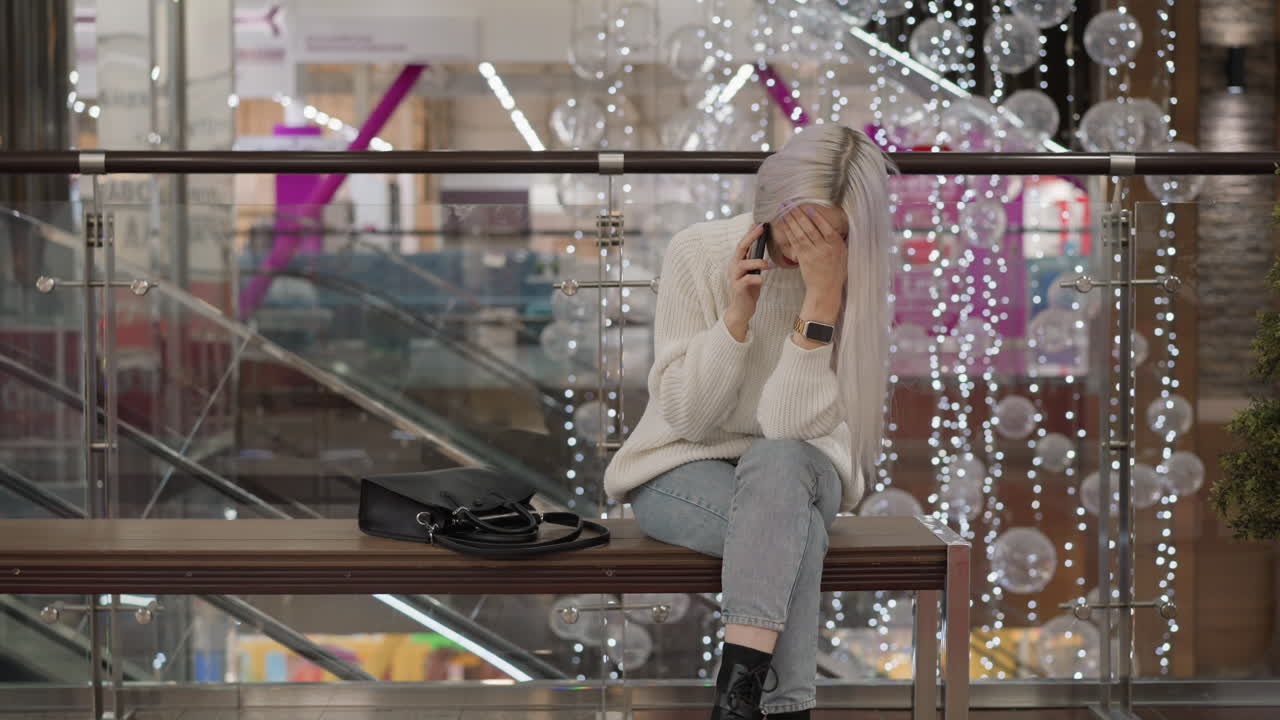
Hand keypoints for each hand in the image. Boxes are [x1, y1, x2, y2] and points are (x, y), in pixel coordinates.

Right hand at [724, 224, 769, 341]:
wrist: (741, 310)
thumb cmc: (748, 290)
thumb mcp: (753, 272)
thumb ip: (755, 261)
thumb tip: (763, 246)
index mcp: (738, 261)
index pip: (743, 243)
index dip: (751, 232)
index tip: (759, 223)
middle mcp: (734, 267)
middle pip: (741, 248)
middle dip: (751, 237)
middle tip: (762, 229)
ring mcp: (735, 277)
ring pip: (743, 264)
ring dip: (756, 262)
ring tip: (767, 264)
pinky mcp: (738, 288)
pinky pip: (747, 280)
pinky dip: (756, 279)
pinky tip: (762, 280)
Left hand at [780, 206, 846, 320]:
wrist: (826, 288)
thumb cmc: (835, 270)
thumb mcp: (843, 253)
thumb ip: (837, 239)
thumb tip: (832, 224)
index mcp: (837, 245)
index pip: (826, 228)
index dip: (816, 217)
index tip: (807, 207)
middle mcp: (825, 249)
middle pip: (810, 229)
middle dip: (798, 215)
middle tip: (789, 204)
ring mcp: (813, 254)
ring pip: (800, 235)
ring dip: (791, 221)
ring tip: (784, 211)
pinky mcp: (803, 259)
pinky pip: (795, 243)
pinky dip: (789, 233)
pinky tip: (784, 225)